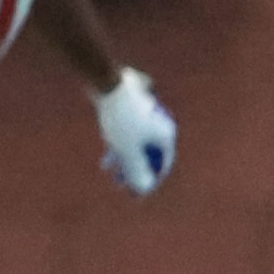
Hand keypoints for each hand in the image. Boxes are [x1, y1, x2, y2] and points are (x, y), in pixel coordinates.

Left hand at [92, 70, 177, 194]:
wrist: (107, 82)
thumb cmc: (120, 118)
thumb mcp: (127, 150)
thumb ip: (136, 171)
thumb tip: (143, 190)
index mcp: (166, 135)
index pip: (163, 164)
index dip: (150, 180)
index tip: (136, 192)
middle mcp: (161, 124)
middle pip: (148, 153)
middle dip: (133, 169)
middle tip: (119, 182)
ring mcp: (147, 113)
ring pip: (136, 141)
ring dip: (123, 155)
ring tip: (107, 166)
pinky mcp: (133, 105)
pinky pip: (128, 129)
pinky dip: (120, 140)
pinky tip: (108, 145)